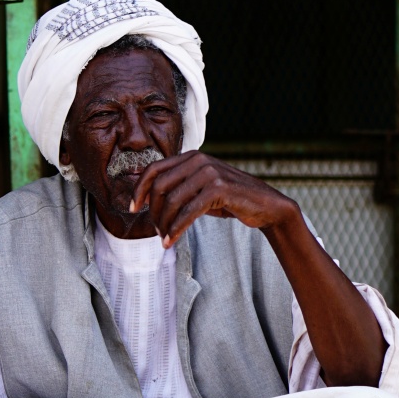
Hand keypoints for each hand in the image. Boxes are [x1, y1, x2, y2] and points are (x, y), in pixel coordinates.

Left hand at [131, 152, 302, 247]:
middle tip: (156, 230)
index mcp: (191, 157)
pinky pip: (188, 212)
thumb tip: (149, 200)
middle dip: (153, 212)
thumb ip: (180, 187)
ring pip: (172, 201)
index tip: (133, 208)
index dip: (138, 189)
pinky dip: (177, 229)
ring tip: (164, 238)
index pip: (153, 169)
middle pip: (159, 187)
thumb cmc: (230, 199)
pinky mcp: (219, 189)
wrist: (265, 205)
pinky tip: (171, 241)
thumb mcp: (201, 188)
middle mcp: (198, 160)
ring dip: (164, 224)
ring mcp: (209, 173)